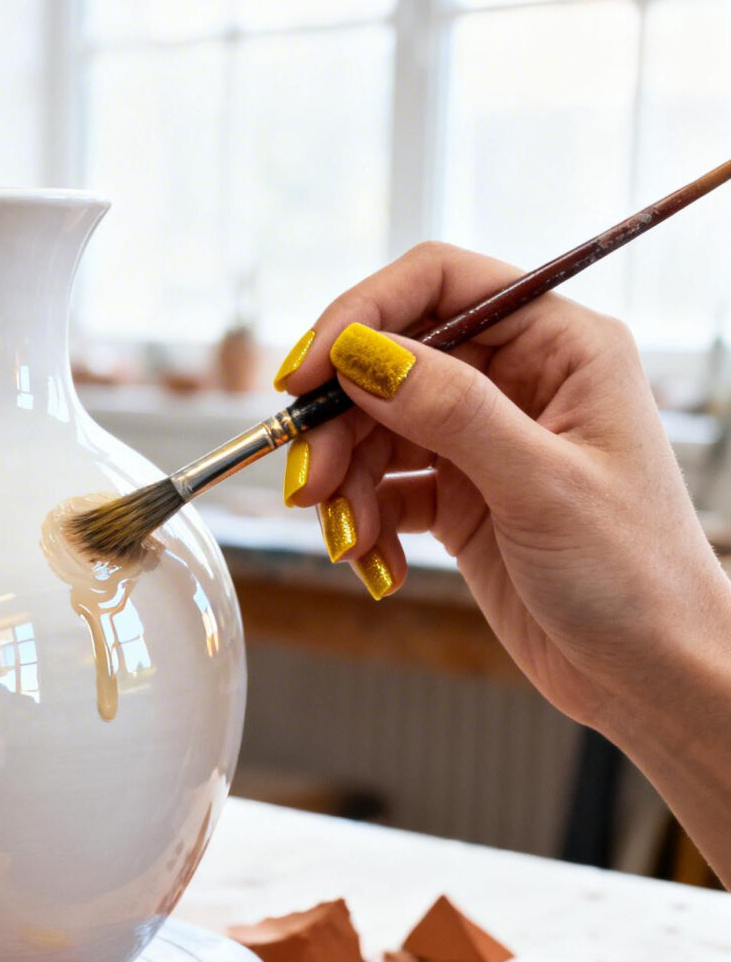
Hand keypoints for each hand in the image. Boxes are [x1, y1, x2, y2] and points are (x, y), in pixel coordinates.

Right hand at [276, 240, 730, 730]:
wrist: (654, 678)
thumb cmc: (635, 577)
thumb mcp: (540, 485)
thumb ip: (450, 411)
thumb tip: (362, 353)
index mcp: (562, 345)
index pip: (440, 284)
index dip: (361, 316)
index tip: (307, 375)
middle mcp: (522, 379)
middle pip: (392, 360)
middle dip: (340, 420)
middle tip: (310, 480)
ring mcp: (489, 439)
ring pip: (378, 427)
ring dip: (347, 480)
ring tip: (348, 538)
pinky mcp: (465, 497)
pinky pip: (386, 487)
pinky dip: (366, 521)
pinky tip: (378, 563)